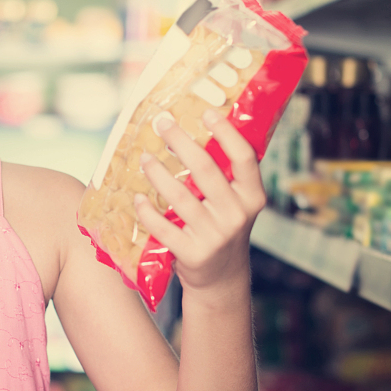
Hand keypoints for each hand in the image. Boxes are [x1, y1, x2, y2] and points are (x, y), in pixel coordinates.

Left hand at [134, 109, 265, 295]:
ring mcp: (215, 236)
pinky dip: (147, 211)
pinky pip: (163, 227)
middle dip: (180, 142)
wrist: (221, 278)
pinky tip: (137, 198)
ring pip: (180, 196)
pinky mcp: (193, 254)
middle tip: (162, 124)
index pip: (244, 157)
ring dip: (157, 173)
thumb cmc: (223, 228)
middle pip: (206, 170)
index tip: (206, 112)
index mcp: (253, 197)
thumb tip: (198, 130)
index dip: (226, 132)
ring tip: (144, 158)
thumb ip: (226, 176)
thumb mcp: (236, 204)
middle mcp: (237, 215)